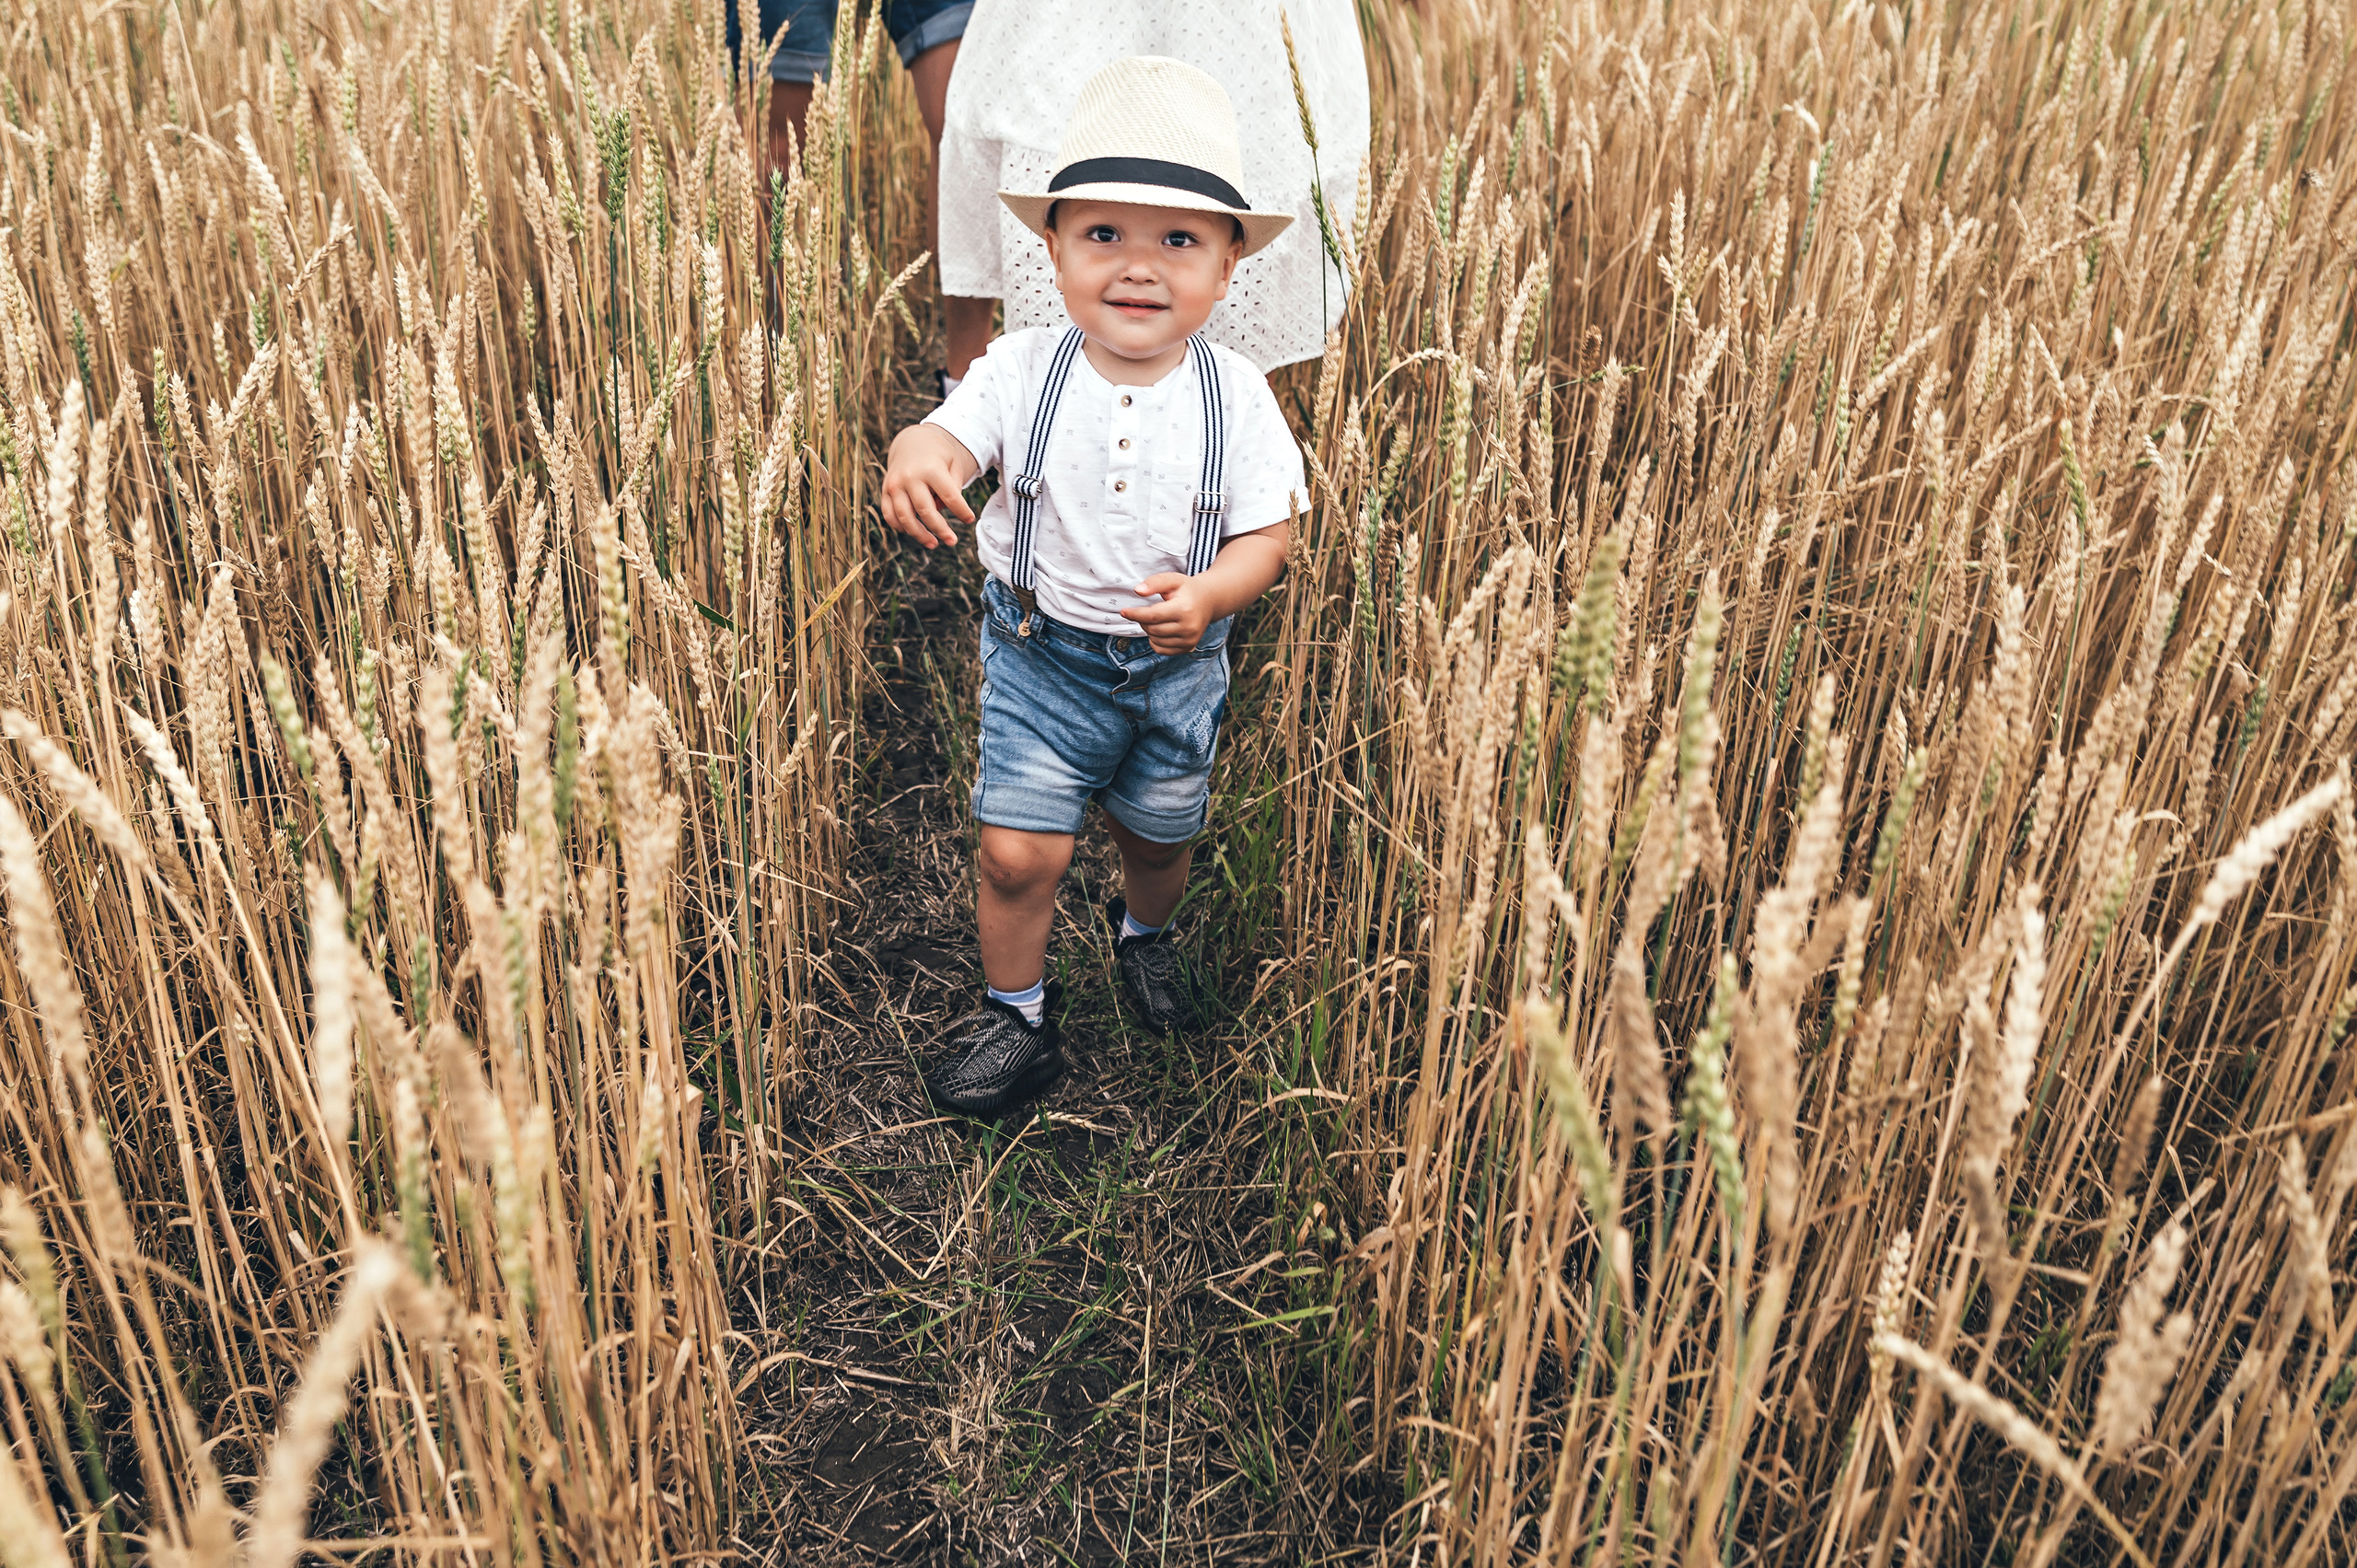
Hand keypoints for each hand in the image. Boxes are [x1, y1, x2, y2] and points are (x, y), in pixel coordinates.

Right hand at [880, 425, 976, 548]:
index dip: (961, 511)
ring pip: (904, 517)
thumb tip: (941, 511)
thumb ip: (953, 488)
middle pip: (925, 511)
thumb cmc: (938, 456)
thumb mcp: (953, 464)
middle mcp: (910, 477)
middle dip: (940, 529)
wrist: (912, 441)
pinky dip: (900, 527)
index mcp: (931, 469)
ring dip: (919, 534)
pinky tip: (913, 532)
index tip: (970, 520)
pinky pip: (889, 515)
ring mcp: (894, 484)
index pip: (950, 496)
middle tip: (953, 541)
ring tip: (933, 544)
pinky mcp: (885, 490)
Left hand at [1120, 572, 1214, 653]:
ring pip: (1155, 640)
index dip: (1135, 614)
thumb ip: (1154, 582)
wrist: (1209, 601)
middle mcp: (1189, 627)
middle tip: (1147, 611)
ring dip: (1149, 630)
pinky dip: (1155, 641)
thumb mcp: (1172, 580)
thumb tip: (1138, 590)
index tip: (1123, 611)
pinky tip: (1160, 630)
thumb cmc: (1186, 589)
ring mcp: (1189, 639)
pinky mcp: (1188, 647)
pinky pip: (1162, 650)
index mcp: (1184, 609)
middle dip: (1143, 620)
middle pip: (1152, 629)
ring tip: (1156, 618)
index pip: (1153, 616)